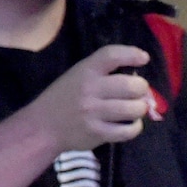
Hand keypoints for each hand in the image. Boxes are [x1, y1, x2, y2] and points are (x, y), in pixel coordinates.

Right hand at [32, 45, 152, 153]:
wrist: (43, 126)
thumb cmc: (65, 99)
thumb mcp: (77, 76)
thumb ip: (102, 74)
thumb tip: (137, 78)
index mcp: (85, 70)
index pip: (111, 55)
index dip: (131, 54)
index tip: (143, 58)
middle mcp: (89, 89)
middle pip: (131, 86)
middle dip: (142, 89)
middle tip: (139, 93)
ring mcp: (93, 112)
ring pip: (133, 109)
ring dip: (140, 109)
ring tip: (135, 109)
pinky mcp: (97, 132)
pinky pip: (128, 131)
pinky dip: (136, 127)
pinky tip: (131, 124)